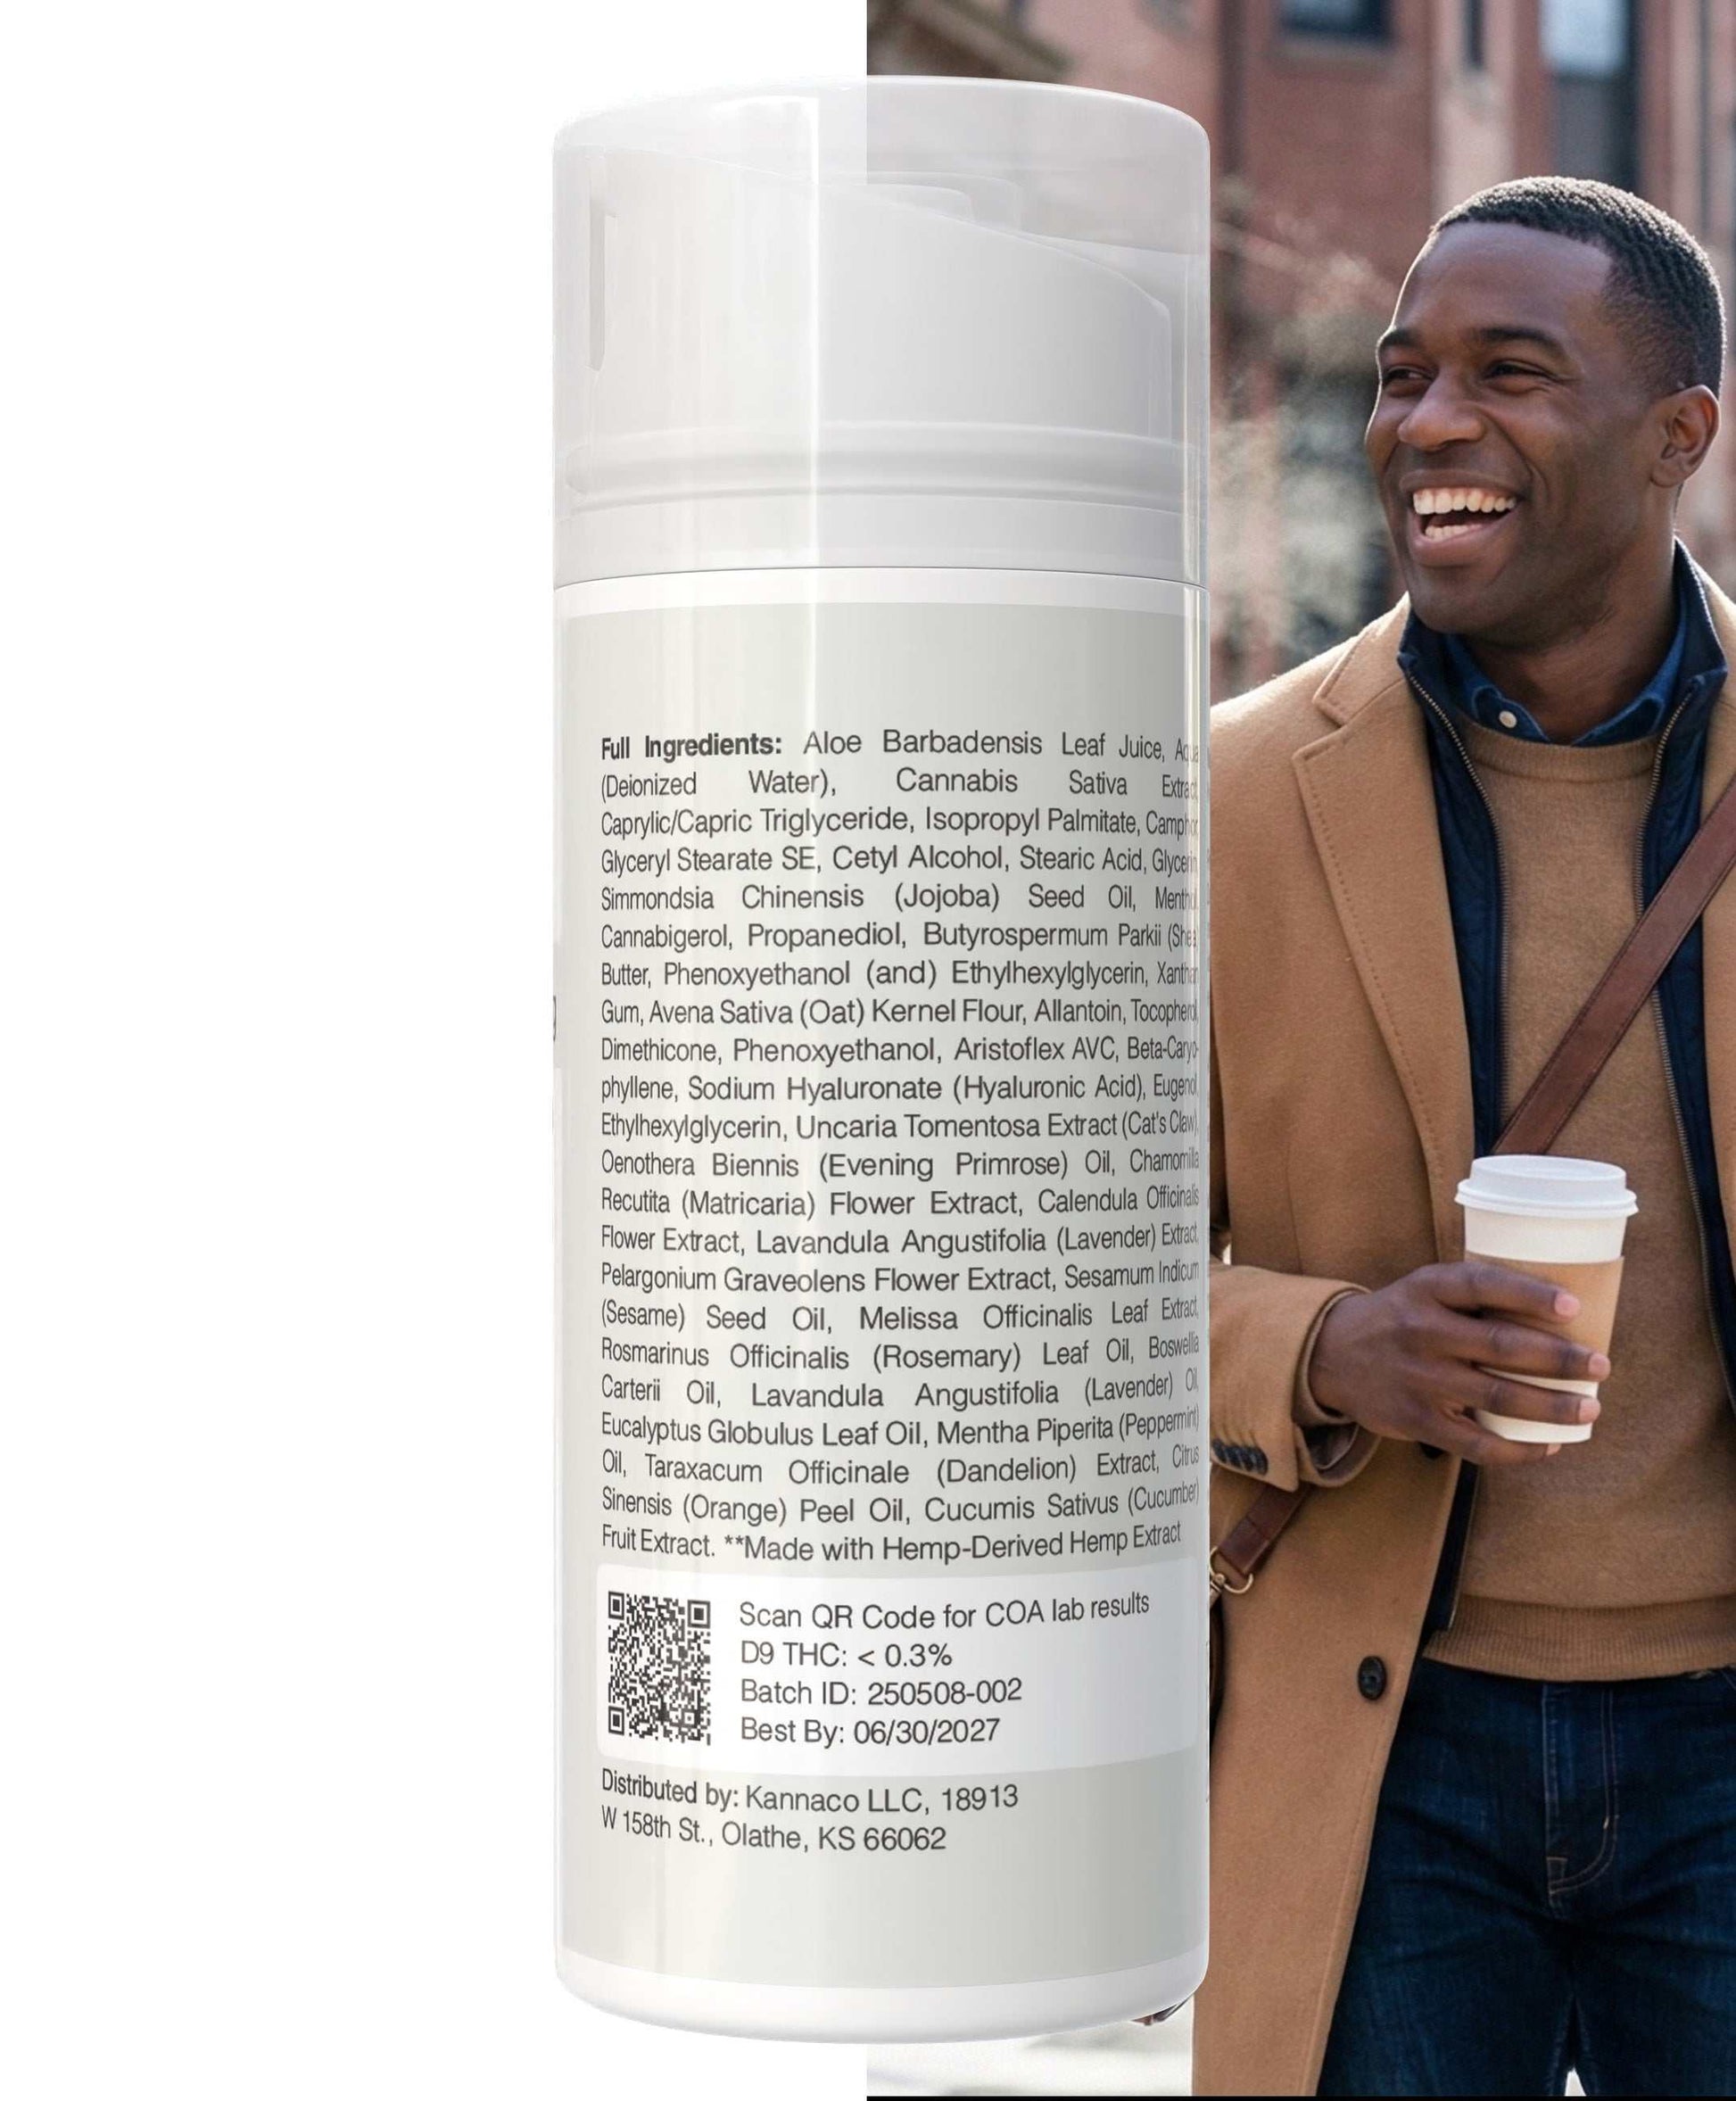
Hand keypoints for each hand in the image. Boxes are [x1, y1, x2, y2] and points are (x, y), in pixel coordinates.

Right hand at [1308, 1262, 1606, 1464]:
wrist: (1330, 1355)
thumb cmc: (1400, 1317)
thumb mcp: (1425, 1288)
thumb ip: (1476, 1296)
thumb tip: (1562, 1311)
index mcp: (1427, 1290)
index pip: (1482, 1286)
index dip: (1530, 1295)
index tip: (1574, 1307)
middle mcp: (1422, 1332)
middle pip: (1501, 1347)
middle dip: (1559, 1359)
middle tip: (1601, 1365)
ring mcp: (1419, 1380)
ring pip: (1498, 1398)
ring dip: (1552, 1407)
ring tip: (1590, 1408)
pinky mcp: (1416, 1420)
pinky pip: (1476, 1444)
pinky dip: (1518, 1449)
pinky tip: (1549, 1445)